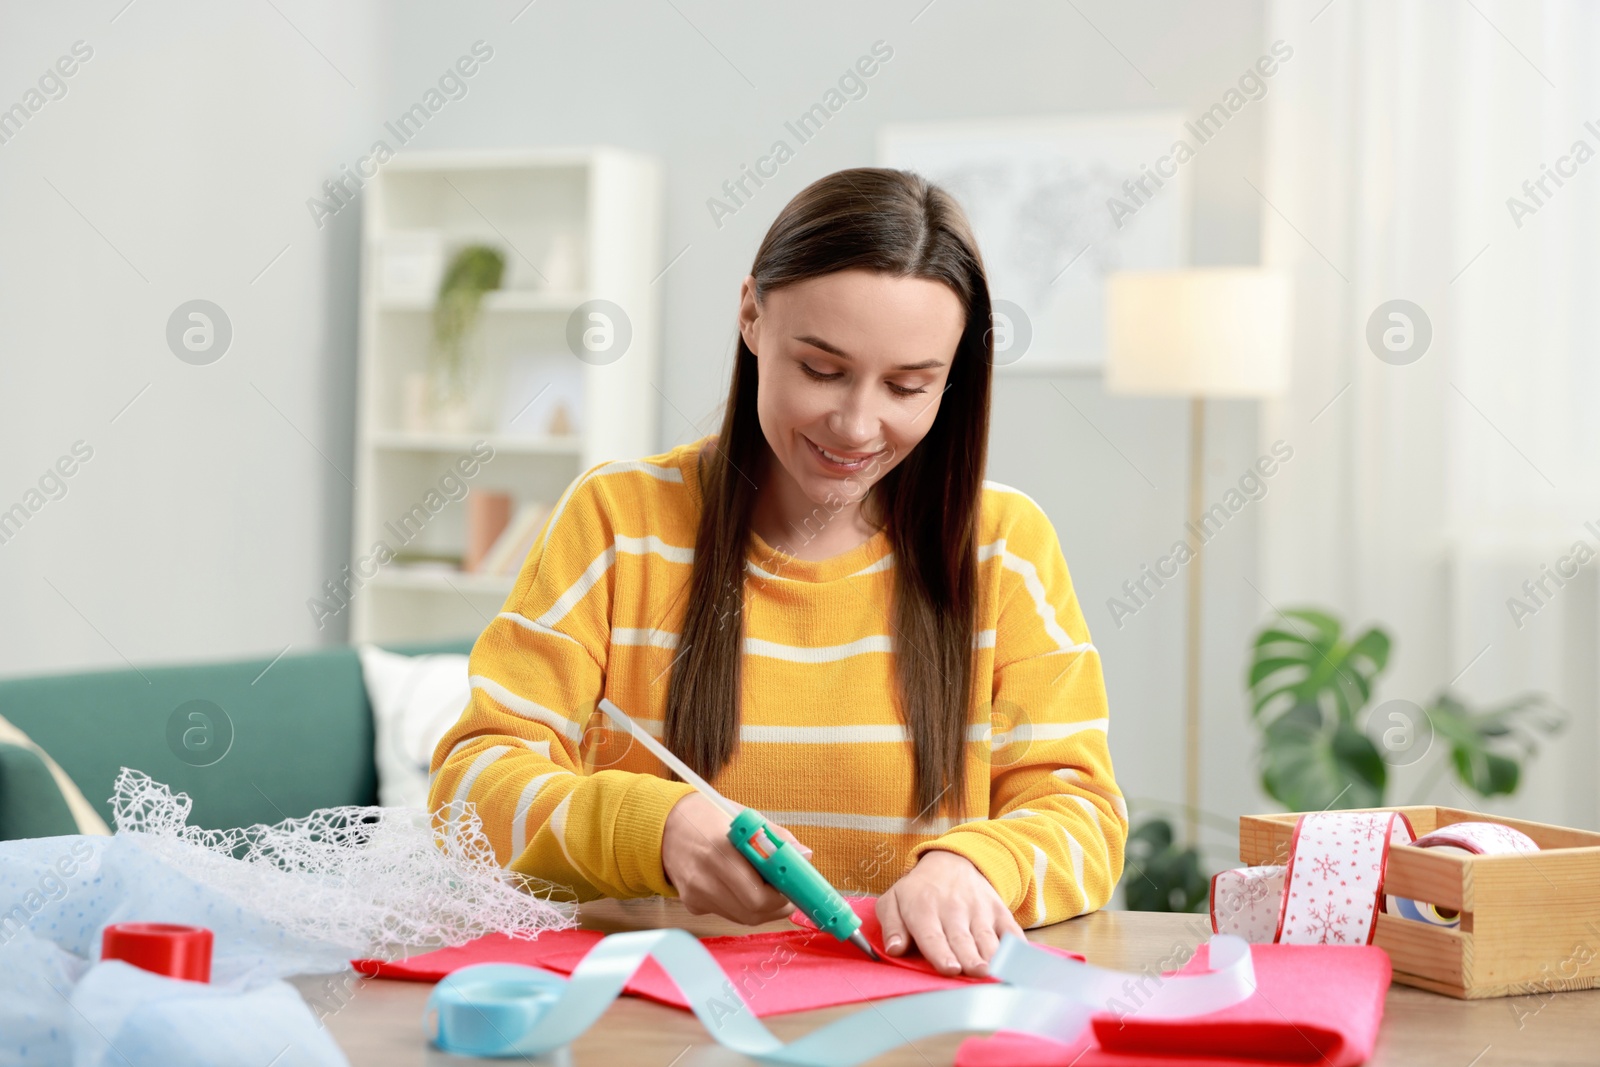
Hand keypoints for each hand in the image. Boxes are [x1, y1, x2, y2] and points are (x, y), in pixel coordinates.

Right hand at [661, 794, 811, 925]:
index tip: (794, 888)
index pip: (759, 895)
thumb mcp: (745, 818)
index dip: (782, 896)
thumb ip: (776, 839)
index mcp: (720, 851)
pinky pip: (727, 913)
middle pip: (753, 912)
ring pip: (742, 917)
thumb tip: (804, 855)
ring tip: (766, 886)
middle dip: (777, 906)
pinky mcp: (691, 904)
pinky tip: (740, 885)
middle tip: (786, 892)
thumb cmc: (708, 817)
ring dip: (762, 907)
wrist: (665, 824)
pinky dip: (742, 905)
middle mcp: (704, 878)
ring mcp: (695, 895)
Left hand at [876, 850, 1025, 977]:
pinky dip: (1016, 945)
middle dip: (971, 958)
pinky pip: (1011, 929)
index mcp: (923, 910)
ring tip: (997, 972)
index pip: (932, 936)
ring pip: (987, 938)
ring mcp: (979, 910)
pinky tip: (1020, 960)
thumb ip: (891, 927)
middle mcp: (953, 909)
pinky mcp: (999, 911)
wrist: (951, 862)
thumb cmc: (918, 891)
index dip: (941, 953)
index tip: (950, 969)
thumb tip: (894, 949)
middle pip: (963, 940)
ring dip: (993, 956)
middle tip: (978, 973)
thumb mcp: (893, 901)